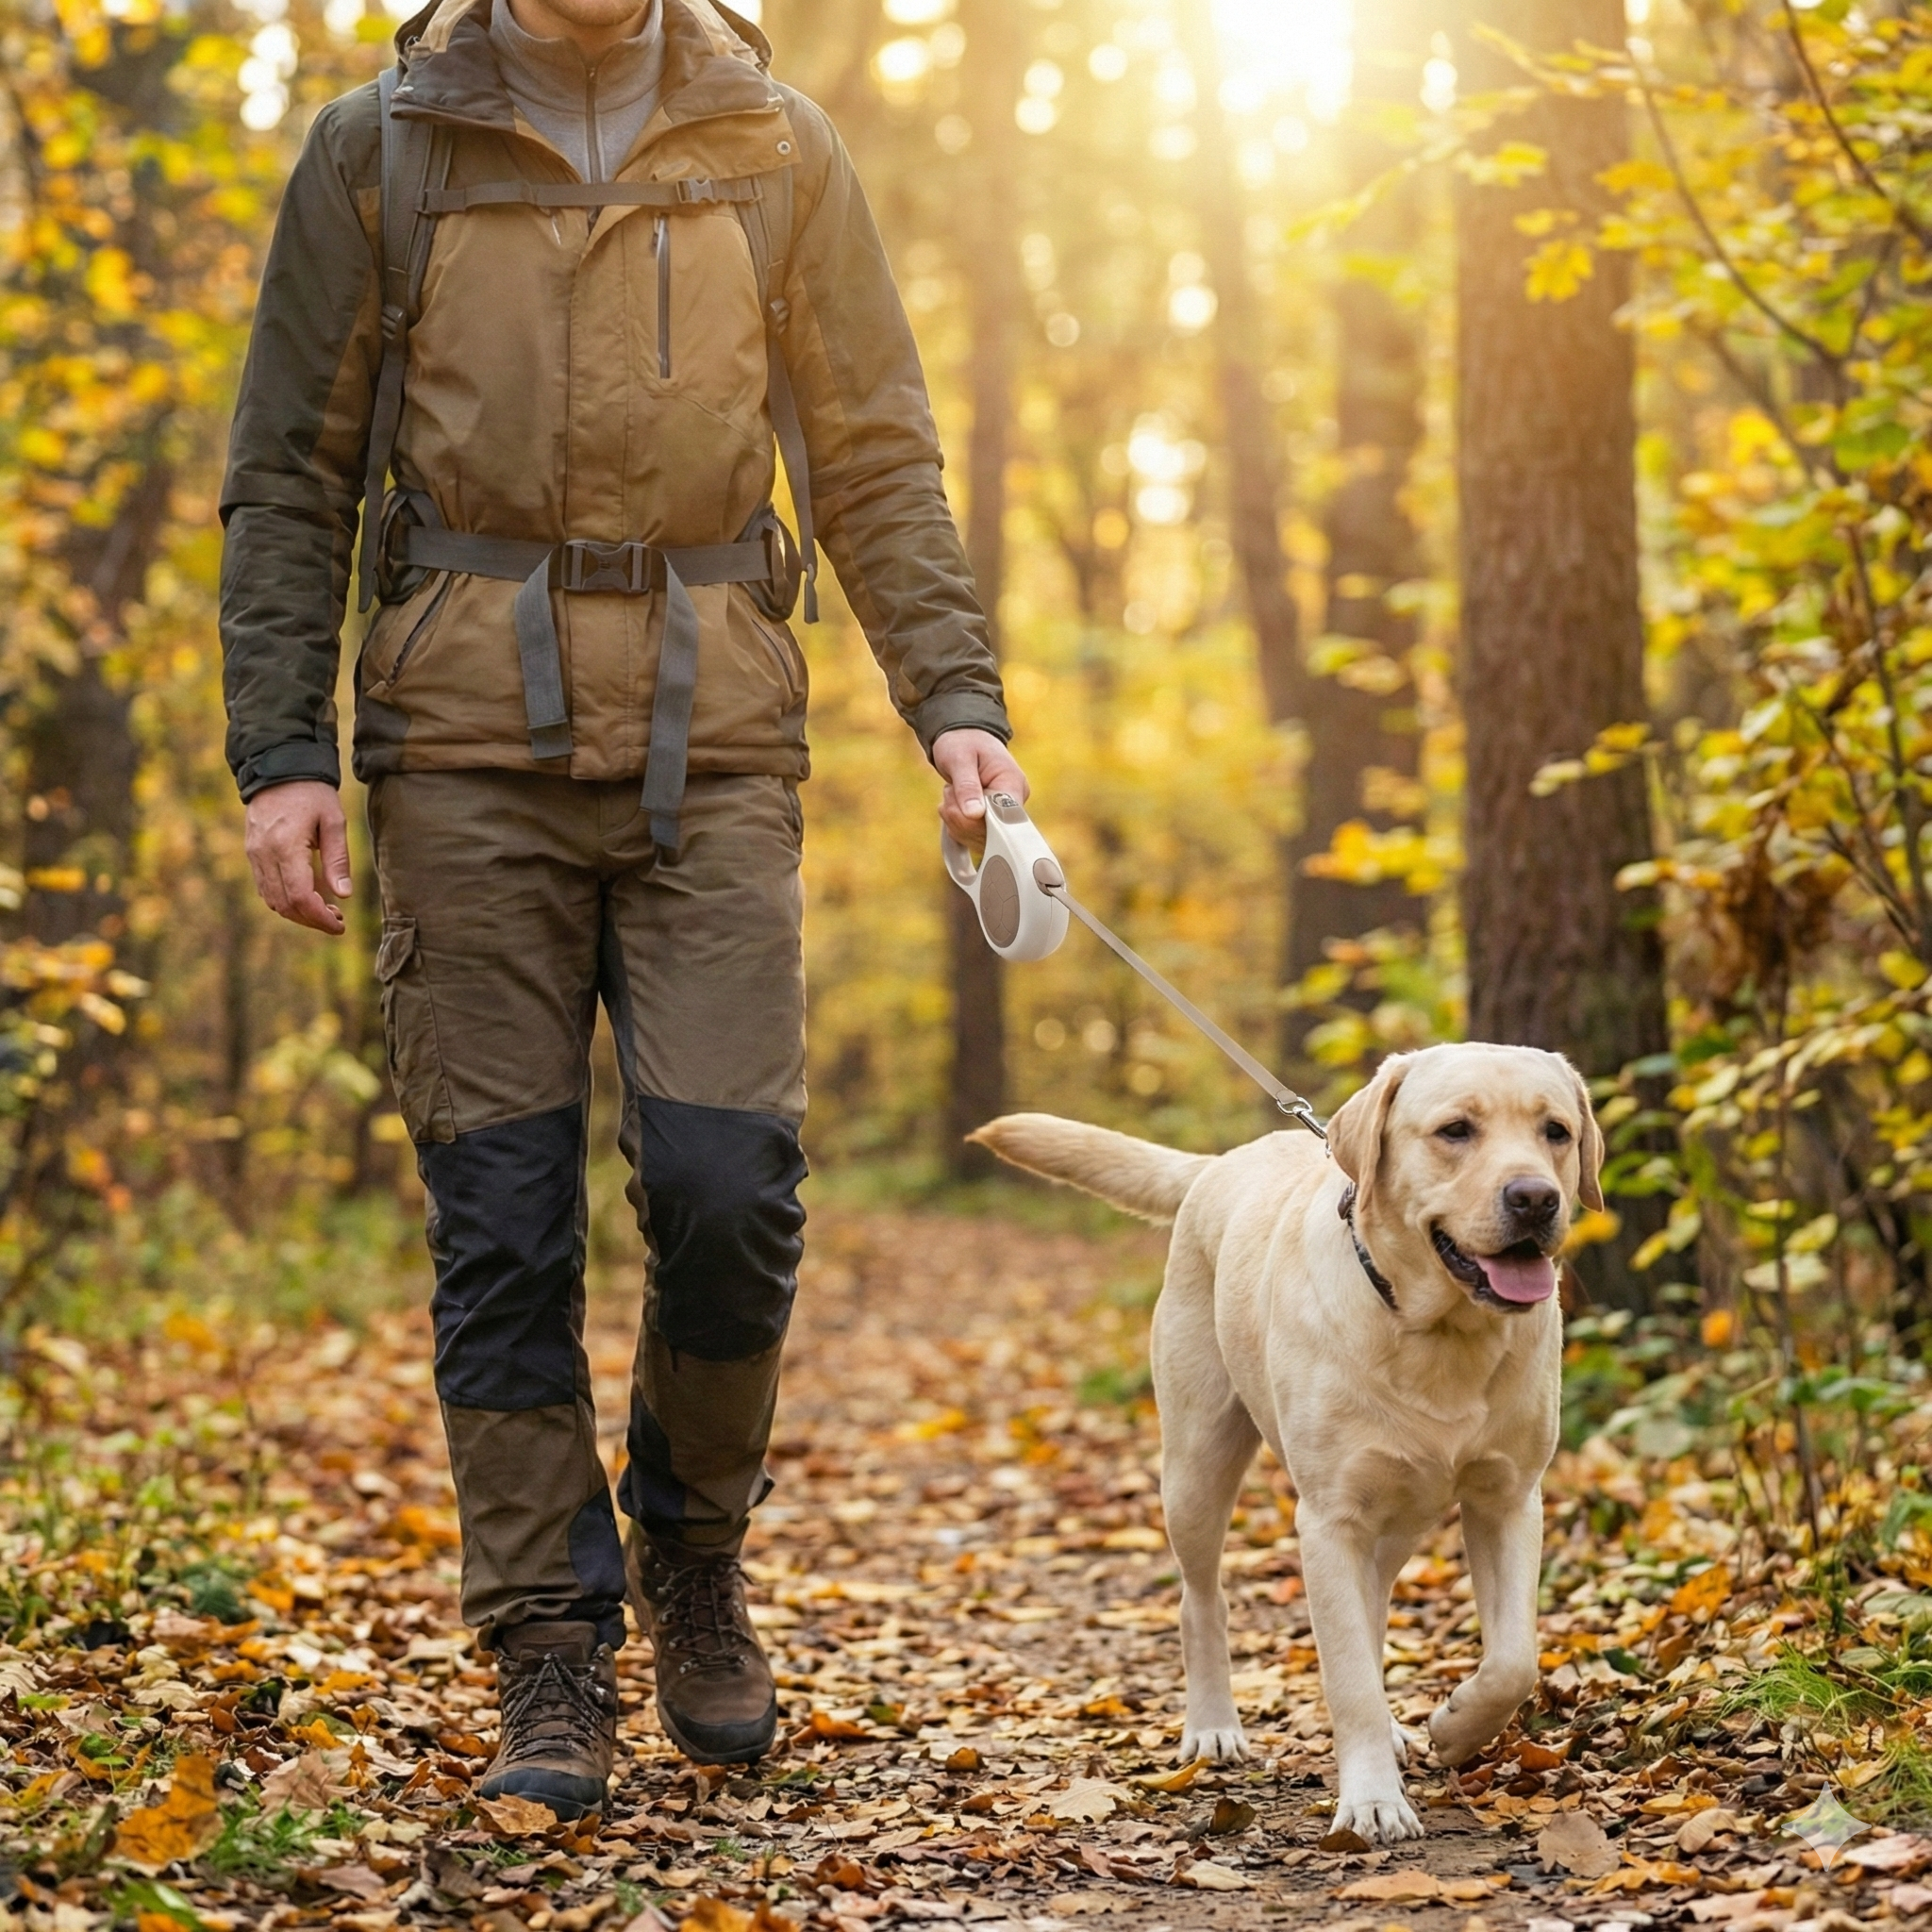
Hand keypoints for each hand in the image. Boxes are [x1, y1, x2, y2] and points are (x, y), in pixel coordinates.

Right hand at [244, 780, 351, 935]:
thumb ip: (338, 859)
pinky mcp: (252, 852)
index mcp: (286, 846)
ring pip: (272, 900)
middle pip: (284, 905)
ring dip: (297, 913)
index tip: (340, 925)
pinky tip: (306, 896)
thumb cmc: (313, 793)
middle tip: (336, 920)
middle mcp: (264, 854)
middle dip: (311, 920)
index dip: (319, 918)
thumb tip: (344, 895)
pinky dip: (284, 899)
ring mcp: (254, 854)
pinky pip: (265, 887)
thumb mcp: (334, 821)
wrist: (279, 768)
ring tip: (325, 910)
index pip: (299, 897)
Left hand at [933, 728, 1029, 851]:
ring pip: (979, 839)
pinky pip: (972, 838)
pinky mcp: (991, 824)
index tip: (962, 808)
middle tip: (951, 791)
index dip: (981, 821)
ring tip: (953, 794)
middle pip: (990, 833)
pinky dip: (956, 827)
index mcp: (1013, 784)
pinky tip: (954, 806)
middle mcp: (1014, 804)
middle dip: (962, 818)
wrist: (963, 739)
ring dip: (956, 822)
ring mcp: (1003, 816)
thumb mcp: (960, 758)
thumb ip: (967, 786)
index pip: (1005, 818)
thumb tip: (974, 814)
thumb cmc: (962, 743)